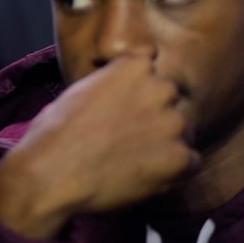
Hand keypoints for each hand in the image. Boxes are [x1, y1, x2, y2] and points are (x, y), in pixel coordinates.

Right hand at [0, 55, 197, 239]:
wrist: (53, 169)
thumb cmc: (56, 131)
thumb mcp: (82, 89)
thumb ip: (112, 86)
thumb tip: (122, 98)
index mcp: (134, 65)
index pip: (152, 74)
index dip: (140, 95)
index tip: (126, 110)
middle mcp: (160, 88)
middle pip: (171, 102)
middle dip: (157, 118)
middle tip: (131, 139)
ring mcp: (172, 123)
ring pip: (184, 133)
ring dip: (166, 145)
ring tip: (135, 160)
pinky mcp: (179, 156)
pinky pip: (190, 163)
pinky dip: (174, 172)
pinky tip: (146, 176)